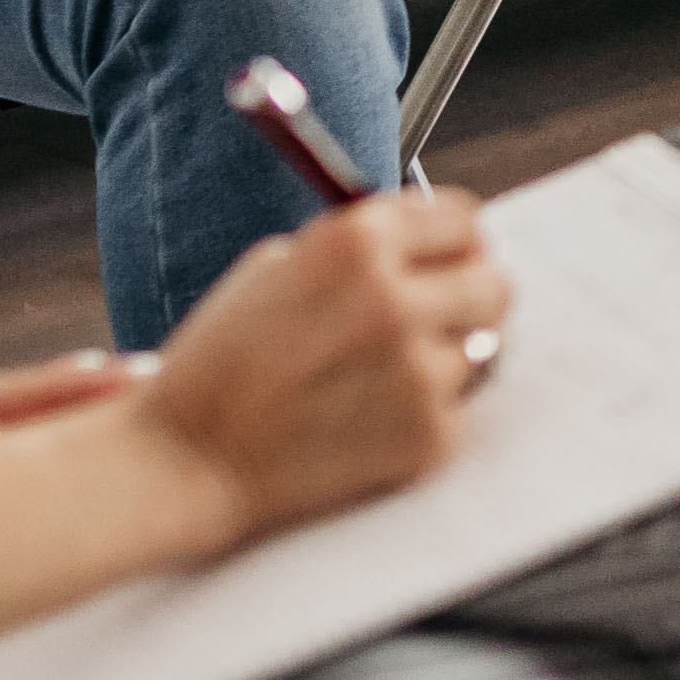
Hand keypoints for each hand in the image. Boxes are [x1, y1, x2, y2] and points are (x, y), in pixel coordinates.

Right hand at [135, 188, 508, 543]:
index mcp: (358, 242)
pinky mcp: (428, 435)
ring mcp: (417, 372)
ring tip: (377, 377)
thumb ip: (363, 251)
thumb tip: (437, 248)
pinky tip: (365, 421)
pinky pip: (457, 410)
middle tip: (436, 315)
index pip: (466, 221)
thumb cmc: (223, 361)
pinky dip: (424, 415)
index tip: (448, 258)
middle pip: (495, 283)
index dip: (455, 242)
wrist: (185, 459)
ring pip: (480, 349)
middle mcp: (396, 300)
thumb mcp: (279, 268)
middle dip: (467, 296)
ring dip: (443, 358)